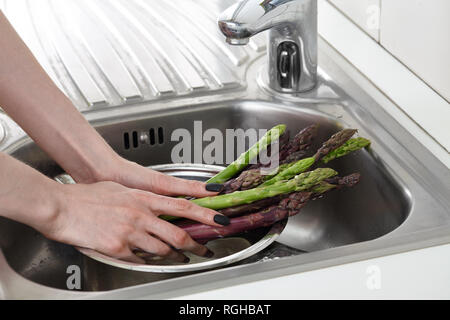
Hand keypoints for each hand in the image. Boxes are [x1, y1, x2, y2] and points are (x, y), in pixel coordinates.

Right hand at [45, 180, 227, 262]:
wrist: (60, 206)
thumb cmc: (86, 197)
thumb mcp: (119, 190)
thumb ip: (139, 199)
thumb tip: (152, 206)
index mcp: (142, 197)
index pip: (181, 205)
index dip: (204, 213)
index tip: (219, 219)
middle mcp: (140, 214)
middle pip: (177, 233)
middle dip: (195, 245)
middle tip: (203, 250)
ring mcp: (130, 232)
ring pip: (162, 249)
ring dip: (174, 256)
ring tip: (179, 258)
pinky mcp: (117, 248)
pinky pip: (140, 259)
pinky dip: (148, 262)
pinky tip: (148, 260)